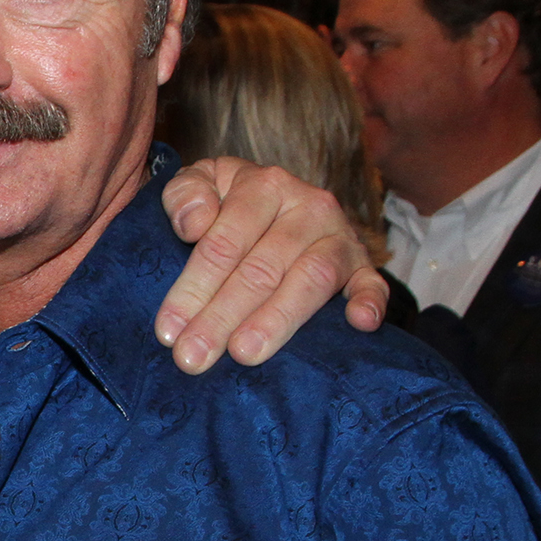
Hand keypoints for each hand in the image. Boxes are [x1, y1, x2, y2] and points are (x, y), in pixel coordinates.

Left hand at [155, 158, 386, 372]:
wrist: (279, 199)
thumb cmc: (229, 202)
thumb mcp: (201, 183)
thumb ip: (185, 195)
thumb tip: (193, 225)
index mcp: (263, 185)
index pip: (223, 243)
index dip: (193, 287)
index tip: (168, 330)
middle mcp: (307, 206)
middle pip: (260, 268)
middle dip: (221, 317)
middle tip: (193, 356)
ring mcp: (339, 236)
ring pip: (309, 280)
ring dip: (276, 321)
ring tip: (244, 354)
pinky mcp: (363, 264)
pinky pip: (372, 283)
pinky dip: (370, 302)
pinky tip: (359, 324)